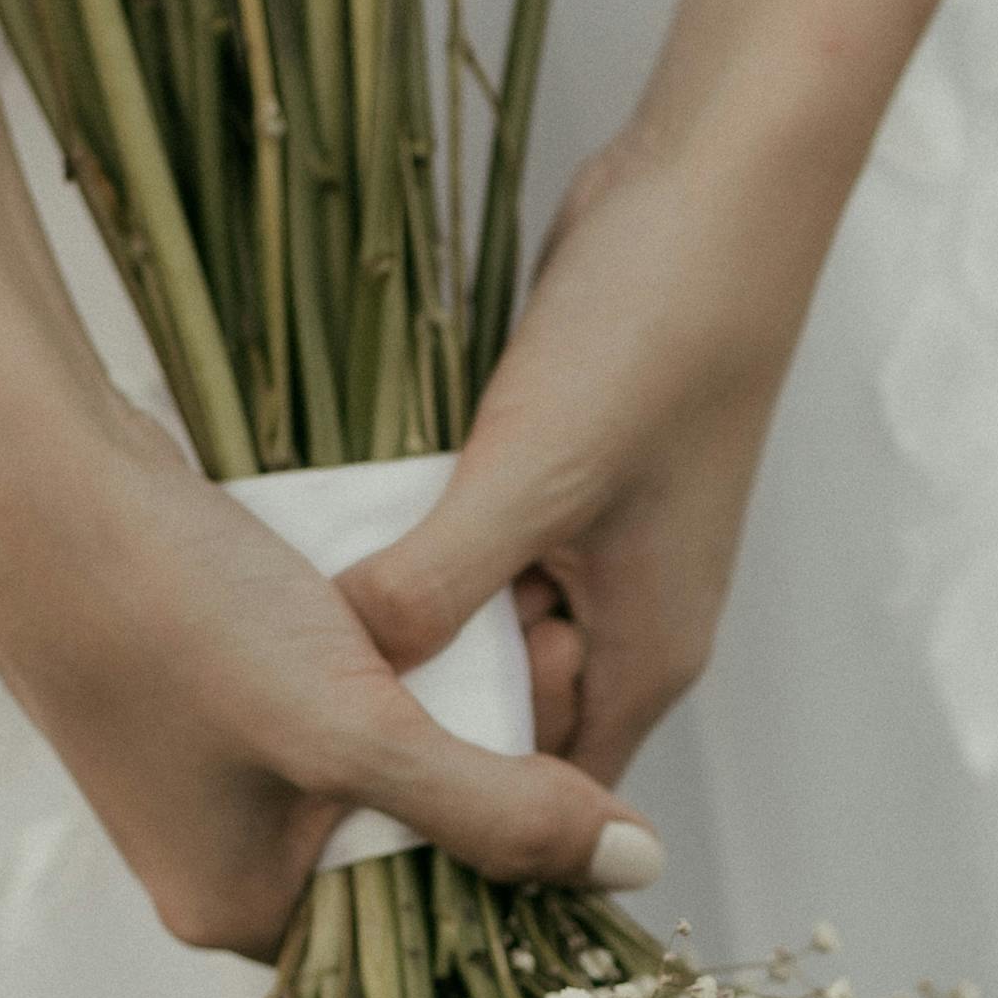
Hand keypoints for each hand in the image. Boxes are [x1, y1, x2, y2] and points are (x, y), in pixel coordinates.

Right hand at [0, 378, 649, 961]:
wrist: (30, 479)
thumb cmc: (176, 614)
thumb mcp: (354, 727)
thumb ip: (495, 806)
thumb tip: (634, 864)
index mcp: (238, 911)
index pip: (418, 928)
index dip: (514, 856)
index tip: (585, 767)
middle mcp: (216, 862)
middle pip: (401, 846)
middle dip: (485, 765)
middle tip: (553, 658)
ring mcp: (202, 777)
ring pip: (370, 764)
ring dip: (440, 706)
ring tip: (508, 621)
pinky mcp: (199, 693)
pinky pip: (325, 704)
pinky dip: (382, 665)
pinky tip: (418, 606)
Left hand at [336, 93, 843, 802]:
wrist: (713, 186)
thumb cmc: (652, 337)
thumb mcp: (529, 478)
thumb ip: (435, 590)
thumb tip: (340, 677)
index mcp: (645, 655)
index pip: (544, 798)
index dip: (451, 811)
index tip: (336, 798)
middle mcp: (624, 619)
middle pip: (498, 716)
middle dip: (408, 703)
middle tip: (287, 697)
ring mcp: (590, 547)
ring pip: (474, 625)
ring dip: (401, 616)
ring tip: (285, 620)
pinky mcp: (554, 478)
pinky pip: (468, 547)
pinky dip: (412, 544)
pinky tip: (328, 531)